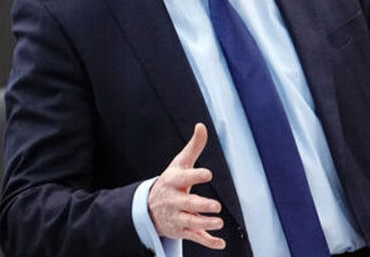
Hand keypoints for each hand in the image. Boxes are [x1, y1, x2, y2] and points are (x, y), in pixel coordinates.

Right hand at [148, 123, 224, 249]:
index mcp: (174, 182)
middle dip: (201, 206)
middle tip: (215, 206)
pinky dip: (208, 242)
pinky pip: (195, 238)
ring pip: (191, 223)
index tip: (208, 173)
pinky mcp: (182, 231)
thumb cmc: (171, 182)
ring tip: (219, 222)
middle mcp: (174, 201)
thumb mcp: (180, 163)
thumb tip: (202, 125)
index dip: (196, 176)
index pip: (184, 178)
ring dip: (205, 224)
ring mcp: (178, 217)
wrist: (149, 208)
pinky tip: (221, 244)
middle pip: (188, 204)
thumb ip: (194, 147)